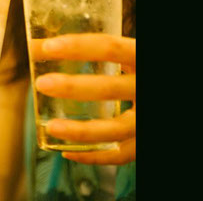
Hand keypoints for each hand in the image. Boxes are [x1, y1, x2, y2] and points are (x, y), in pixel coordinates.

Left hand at [35, 33, 135, 164]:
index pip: (110, 48)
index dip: (78, 47)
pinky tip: (67, 151)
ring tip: (50, 127)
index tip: (48, 47)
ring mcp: (147, 119)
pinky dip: (93, 156)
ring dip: (79, 131)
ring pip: (115, 130)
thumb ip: (96, 51)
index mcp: (141, 57)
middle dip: (72, 87)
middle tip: (42, 83)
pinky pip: (119, 155)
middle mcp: (146, 87)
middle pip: (110, 89)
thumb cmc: (137, 71)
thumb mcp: (127, 54)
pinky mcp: (145, 142)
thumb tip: (37, 46)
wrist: (165, 95)